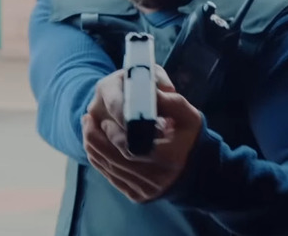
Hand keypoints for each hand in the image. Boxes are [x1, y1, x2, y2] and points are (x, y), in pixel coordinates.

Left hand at [82, 65, 202, 202]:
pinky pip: (111, 178)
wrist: (200, 170)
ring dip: (94, 148)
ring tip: (87, 129)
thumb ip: (168, 101)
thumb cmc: (190, 136)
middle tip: (87, 120)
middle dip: (97, 139)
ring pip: (110, 169)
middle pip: (116, 159)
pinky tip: (94, 146)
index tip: (105, 121)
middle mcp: (156, 179)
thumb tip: (145, 92)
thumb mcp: (187, 114)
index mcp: (169, 158)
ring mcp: (146, 190)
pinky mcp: (137, 195)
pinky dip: (100, 161)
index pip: (131, 147)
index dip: (114, 134)